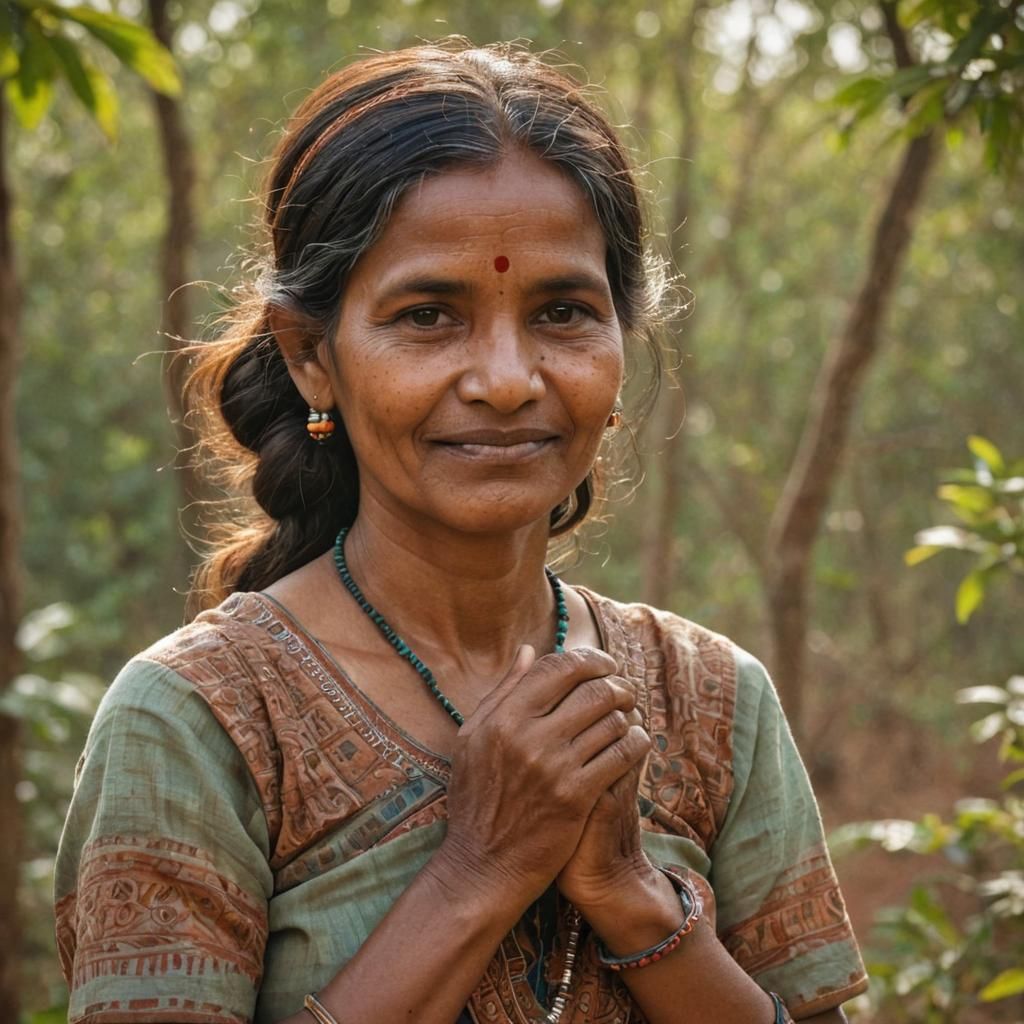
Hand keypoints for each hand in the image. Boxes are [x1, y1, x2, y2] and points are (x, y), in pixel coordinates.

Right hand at [436, 644, 649, 907]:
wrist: (483, 866)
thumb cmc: (477, 798)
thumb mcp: (474, 738)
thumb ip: (504, 691)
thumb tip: (531, 650)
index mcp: (502, 717)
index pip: (558, 668)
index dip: (588, 658)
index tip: (602, 663)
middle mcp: (527, 737)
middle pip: (592, 689)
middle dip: (616, 683)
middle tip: (623, 688)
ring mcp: (554, 767)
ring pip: (612, 720)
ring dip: (628, 712)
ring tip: (629, 714)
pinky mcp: (577, 797)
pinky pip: (621, 754)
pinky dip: (636, 741)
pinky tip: (635, 741)